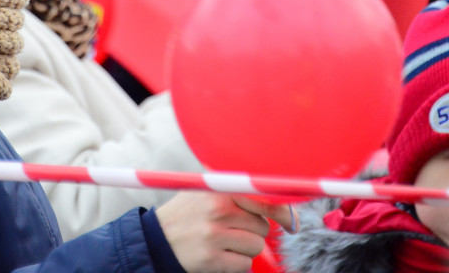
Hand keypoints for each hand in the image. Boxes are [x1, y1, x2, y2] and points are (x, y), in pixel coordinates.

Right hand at [155, 192, 296, 272]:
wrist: (157, 239)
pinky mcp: (212, 259)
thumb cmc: (186, 213)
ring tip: (226, 242)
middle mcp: (218, 210)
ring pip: (256, 246)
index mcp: (219, 190)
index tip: (291, 221)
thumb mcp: (202, 188)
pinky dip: (238, 262)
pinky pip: (245, 264)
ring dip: (246, 248)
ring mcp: (215, 236)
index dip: (282, 211)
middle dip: (253, 230)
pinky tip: (222, 255)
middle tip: (235, 229)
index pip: (262, 199)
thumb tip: (275, 187)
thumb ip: (231, 183)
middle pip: (262, 226)